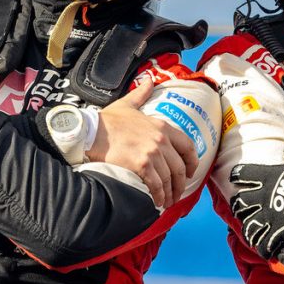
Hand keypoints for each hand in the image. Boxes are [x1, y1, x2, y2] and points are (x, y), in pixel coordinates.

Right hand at [89, 78, 199, 207]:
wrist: (91, 132)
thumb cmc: (108, 120)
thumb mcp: (128, 104)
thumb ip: (141, 94)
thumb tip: (148, 81)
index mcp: (162, 126)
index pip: (188, 146)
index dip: (192, 162)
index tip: (190, 172)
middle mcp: (161, 139)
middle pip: (179, 167)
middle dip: (180, 183)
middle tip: (176, 193)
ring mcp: (152, 152)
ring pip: (169, 178)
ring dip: (169, 193)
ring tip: (166, 201)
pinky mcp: (142, 165)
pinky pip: (156, 185)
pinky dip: (158, 196)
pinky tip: (156, 202)